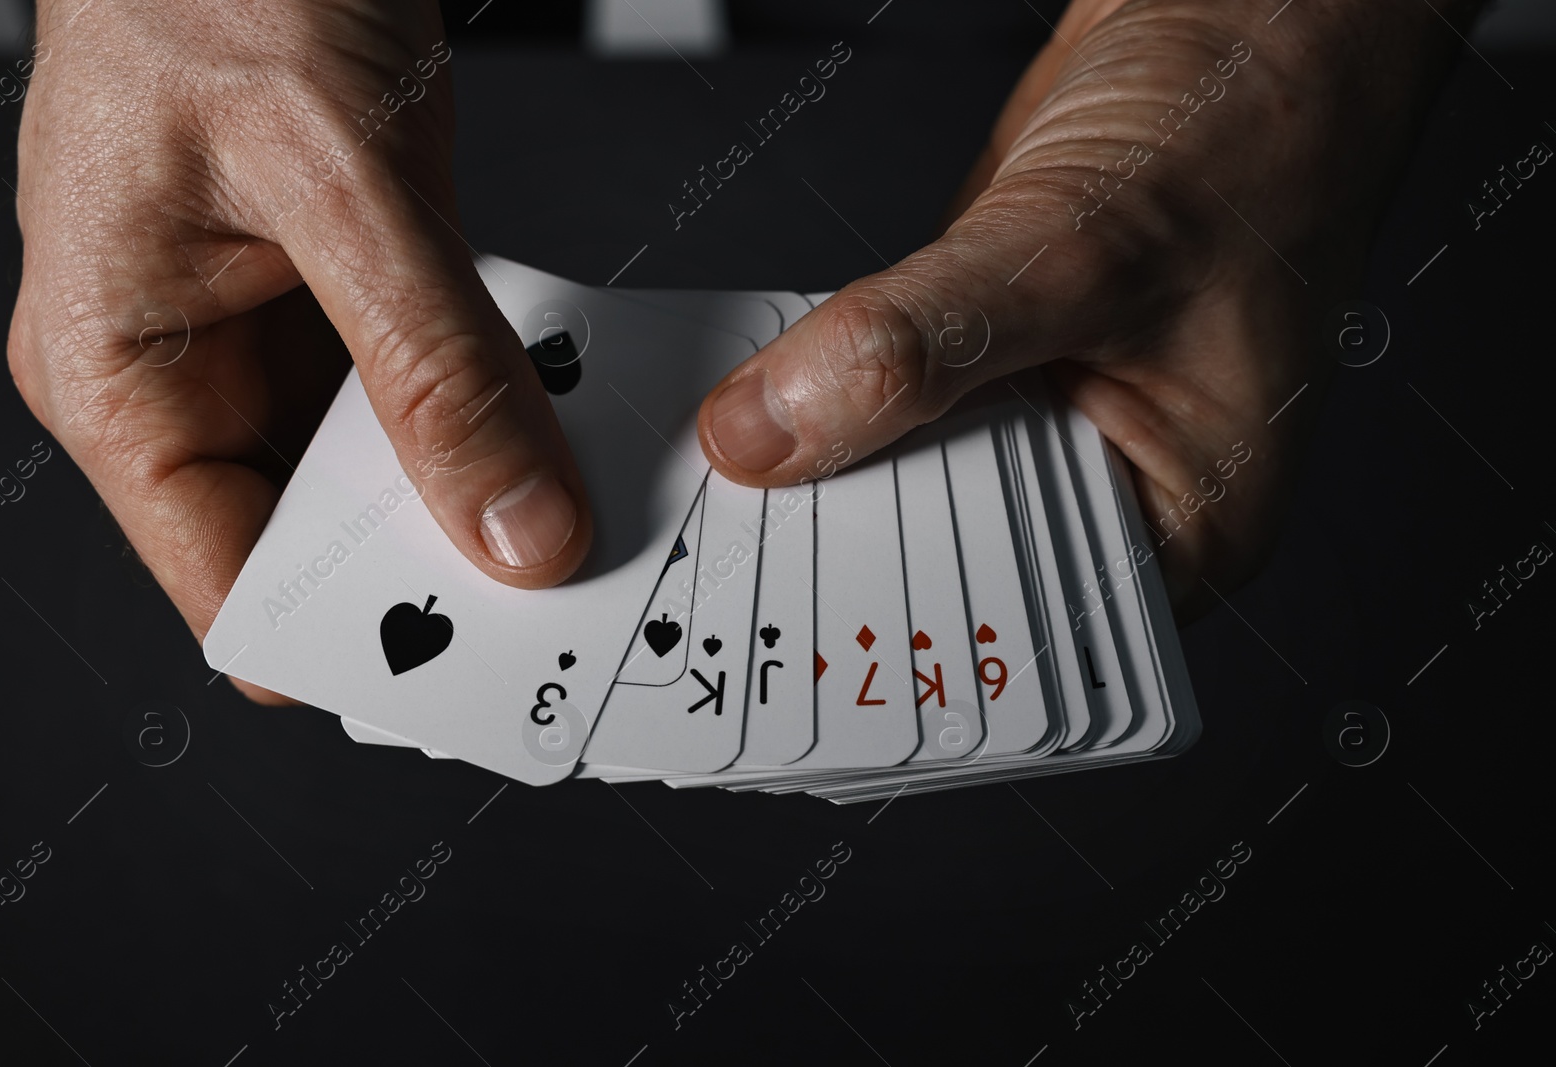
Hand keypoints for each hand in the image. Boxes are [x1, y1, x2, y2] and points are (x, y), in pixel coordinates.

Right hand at [8, 0, 591, 699]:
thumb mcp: (333, 181)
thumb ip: (432, 368)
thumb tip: (514, 524)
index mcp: (121, 378)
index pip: (233, 588)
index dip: (354, 642)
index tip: (482, 668)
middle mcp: (194, 382)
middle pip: (326, 543)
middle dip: (440, 567)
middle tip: (568, 585)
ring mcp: (281, 346)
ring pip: (393, 476)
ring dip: (486, 487)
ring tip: (588, 507)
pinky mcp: (356, 302)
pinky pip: (436, 393)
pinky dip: (501, 408)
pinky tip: (571, 418)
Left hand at [696, 0, 1474, 620]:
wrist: (1236, 30)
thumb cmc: (1247, 137)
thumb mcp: (1082, 253)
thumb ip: (921, 346)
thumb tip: (778, 423)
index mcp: (1186, 520)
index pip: (1023, 620)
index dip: (907, 624)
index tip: (796, 617)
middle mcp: (1110, 487)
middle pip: (950, 561)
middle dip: (849, 541)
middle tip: (743, 546)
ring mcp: (1041, 426)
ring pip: (905, 479)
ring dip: (829, 463)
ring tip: (745, 475)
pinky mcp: (986, 365)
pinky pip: (886, 403)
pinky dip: (833, 394)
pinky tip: (777, 399)